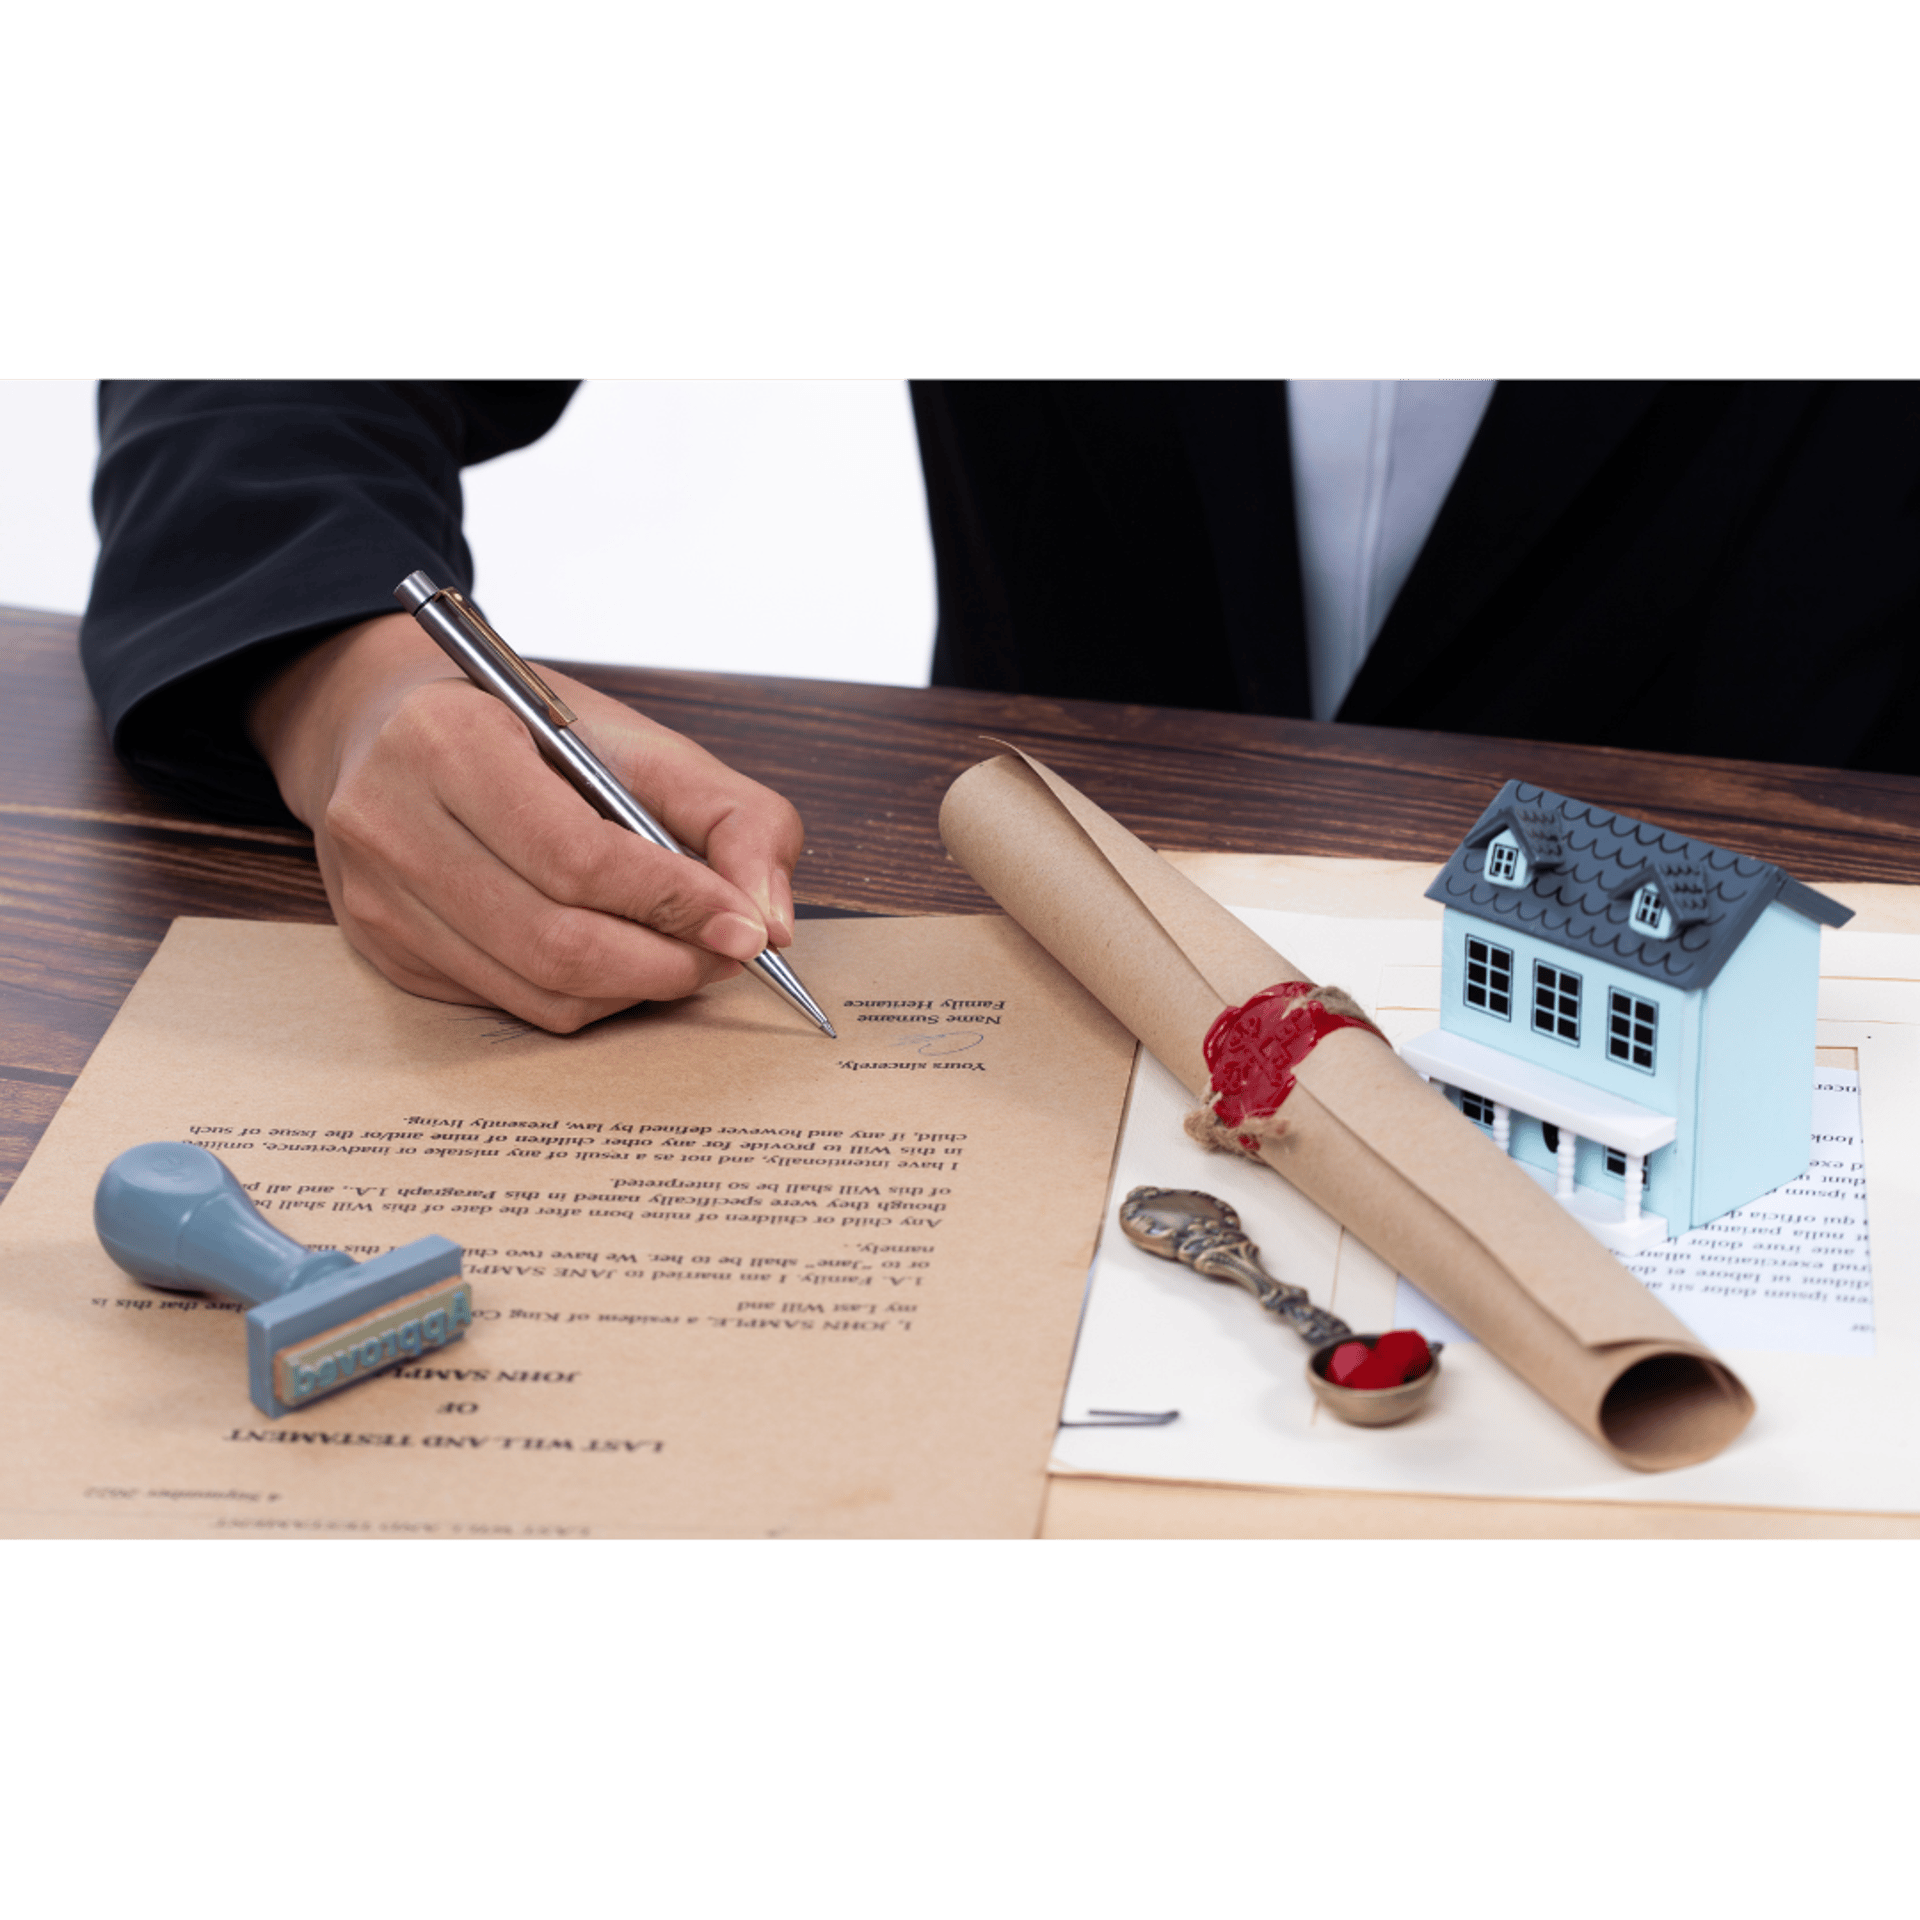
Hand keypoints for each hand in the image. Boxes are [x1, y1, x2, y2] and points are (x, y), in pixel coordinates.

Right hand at [250, 613, 802, 1031]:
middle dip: (666, 962)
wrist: (391, 725)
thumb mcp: (640, 743)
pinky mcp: (383, 949)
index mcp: (448, 740)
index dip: (676, 903)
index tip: (746, 927)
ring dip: (633, 987)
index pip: (579, 857)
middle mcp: (391, 820)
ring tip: (681, 954)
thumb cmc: (526, 731)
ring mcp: (377, 895)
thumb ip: (735, 817)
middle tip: (726, 954)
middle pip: (557, 940)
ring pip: (537, 988)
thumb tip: (770, 923)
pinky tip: (613, 956)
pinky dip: (585, 995)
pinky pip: (511, 1003)